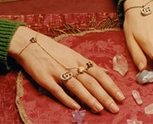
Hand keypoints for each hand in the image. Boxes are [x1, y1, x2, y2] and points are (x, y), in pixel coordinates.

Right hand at [9, 26, 124, 112]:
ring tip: (100, 109)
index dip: (110, 85)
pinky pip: (58, 90)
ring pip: (77, 86)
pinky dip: (67, 99)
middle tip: (115, 108)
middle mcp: (71, 65)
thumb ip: (89, 65)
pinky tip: (76, 107)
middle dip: (104, 95)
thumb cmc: (54, 50)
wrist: (31, 43)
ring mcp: (58, 71)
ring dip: (89, 98)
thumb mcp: (73, 54)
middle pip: (90, 81)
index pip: (98, 73)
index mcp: (79, 59)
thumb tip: (106, 72)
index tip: (121, 96)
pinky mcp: (45, 78)